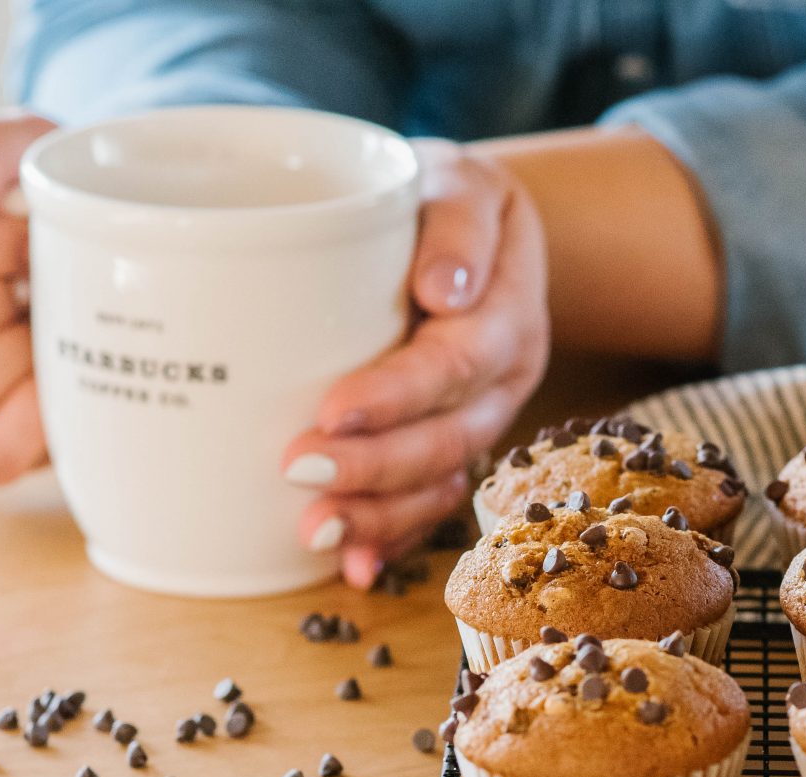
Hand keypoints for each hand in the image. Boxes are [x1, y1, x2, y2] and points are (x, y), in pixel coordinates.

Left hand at [280, 139, 548, 588]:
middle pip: (449, 436)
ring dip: (381, 515)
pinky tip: (353, 569)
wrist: (466, 230)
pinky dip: (394, 540)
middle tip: (299, 469)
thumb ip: (455, 221)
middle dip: (376, 466)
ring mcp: (479, 421)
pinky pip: (430, 506)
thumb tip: (443, 290)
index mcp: (507, 313)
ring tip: (315, 531)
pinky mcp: (450, 448)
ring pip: (442, 482)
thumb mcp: (459, 178)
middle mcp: (502, 380)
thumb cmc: (440, 197)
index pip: (456, 361)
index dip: (397, 393)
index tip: (331, 409)